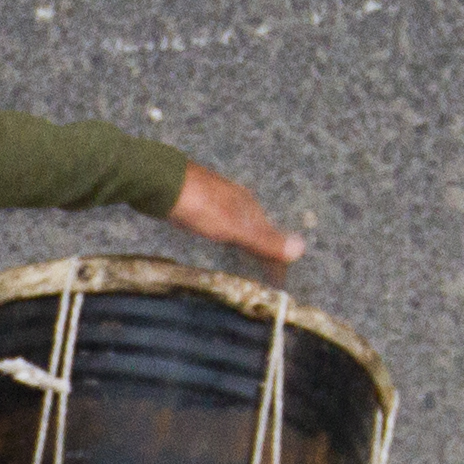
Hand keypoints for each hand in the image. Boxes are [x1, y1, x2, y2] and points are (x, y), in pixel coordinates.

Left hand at [170, 162, 307, 271]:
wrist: (162, 183)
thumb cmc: (200, 206)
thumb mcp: (235, 227)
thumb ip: (265, 240)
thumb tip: (301, 248)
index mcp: (249, 206)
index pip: (271, 236)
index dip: (276, 259)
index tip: (280, 281)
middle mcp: (237, 200)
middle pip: (258, 229)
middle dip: (264, 250)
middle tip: (267, 273)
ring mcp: (217, 200)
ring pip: (240, 224)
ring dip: (247, 242)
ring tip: (247, 260)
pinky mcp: (198, 202)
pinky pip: (222, 222)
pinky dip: (229, 235)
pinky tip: (219, 238)